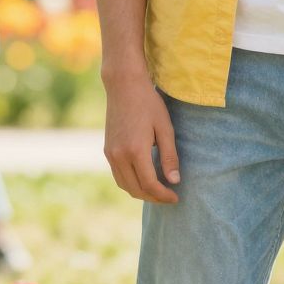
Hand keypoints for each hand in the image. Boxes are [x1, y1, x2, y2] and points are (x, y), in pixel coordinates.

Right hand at [103, 71, 179, 203]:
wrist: (124, 86)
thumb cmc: (149, 104)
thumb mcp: (165, 128)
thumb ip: (170, 156)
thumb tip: (174, 181)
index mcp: (135, 151)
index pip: (149, 184)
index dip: (163, 195)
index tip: (176, 197)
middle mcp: (119, 156)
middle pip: (135, 189)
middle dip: (153, 198)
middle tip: (169, 197)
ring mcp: (110, 154)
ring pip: (124, 185)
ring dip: (141, 192)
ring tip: (158, 191)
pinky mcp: (107, 150)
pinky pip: (118, 175)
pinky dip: (131, 183)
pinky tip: (144, 179)